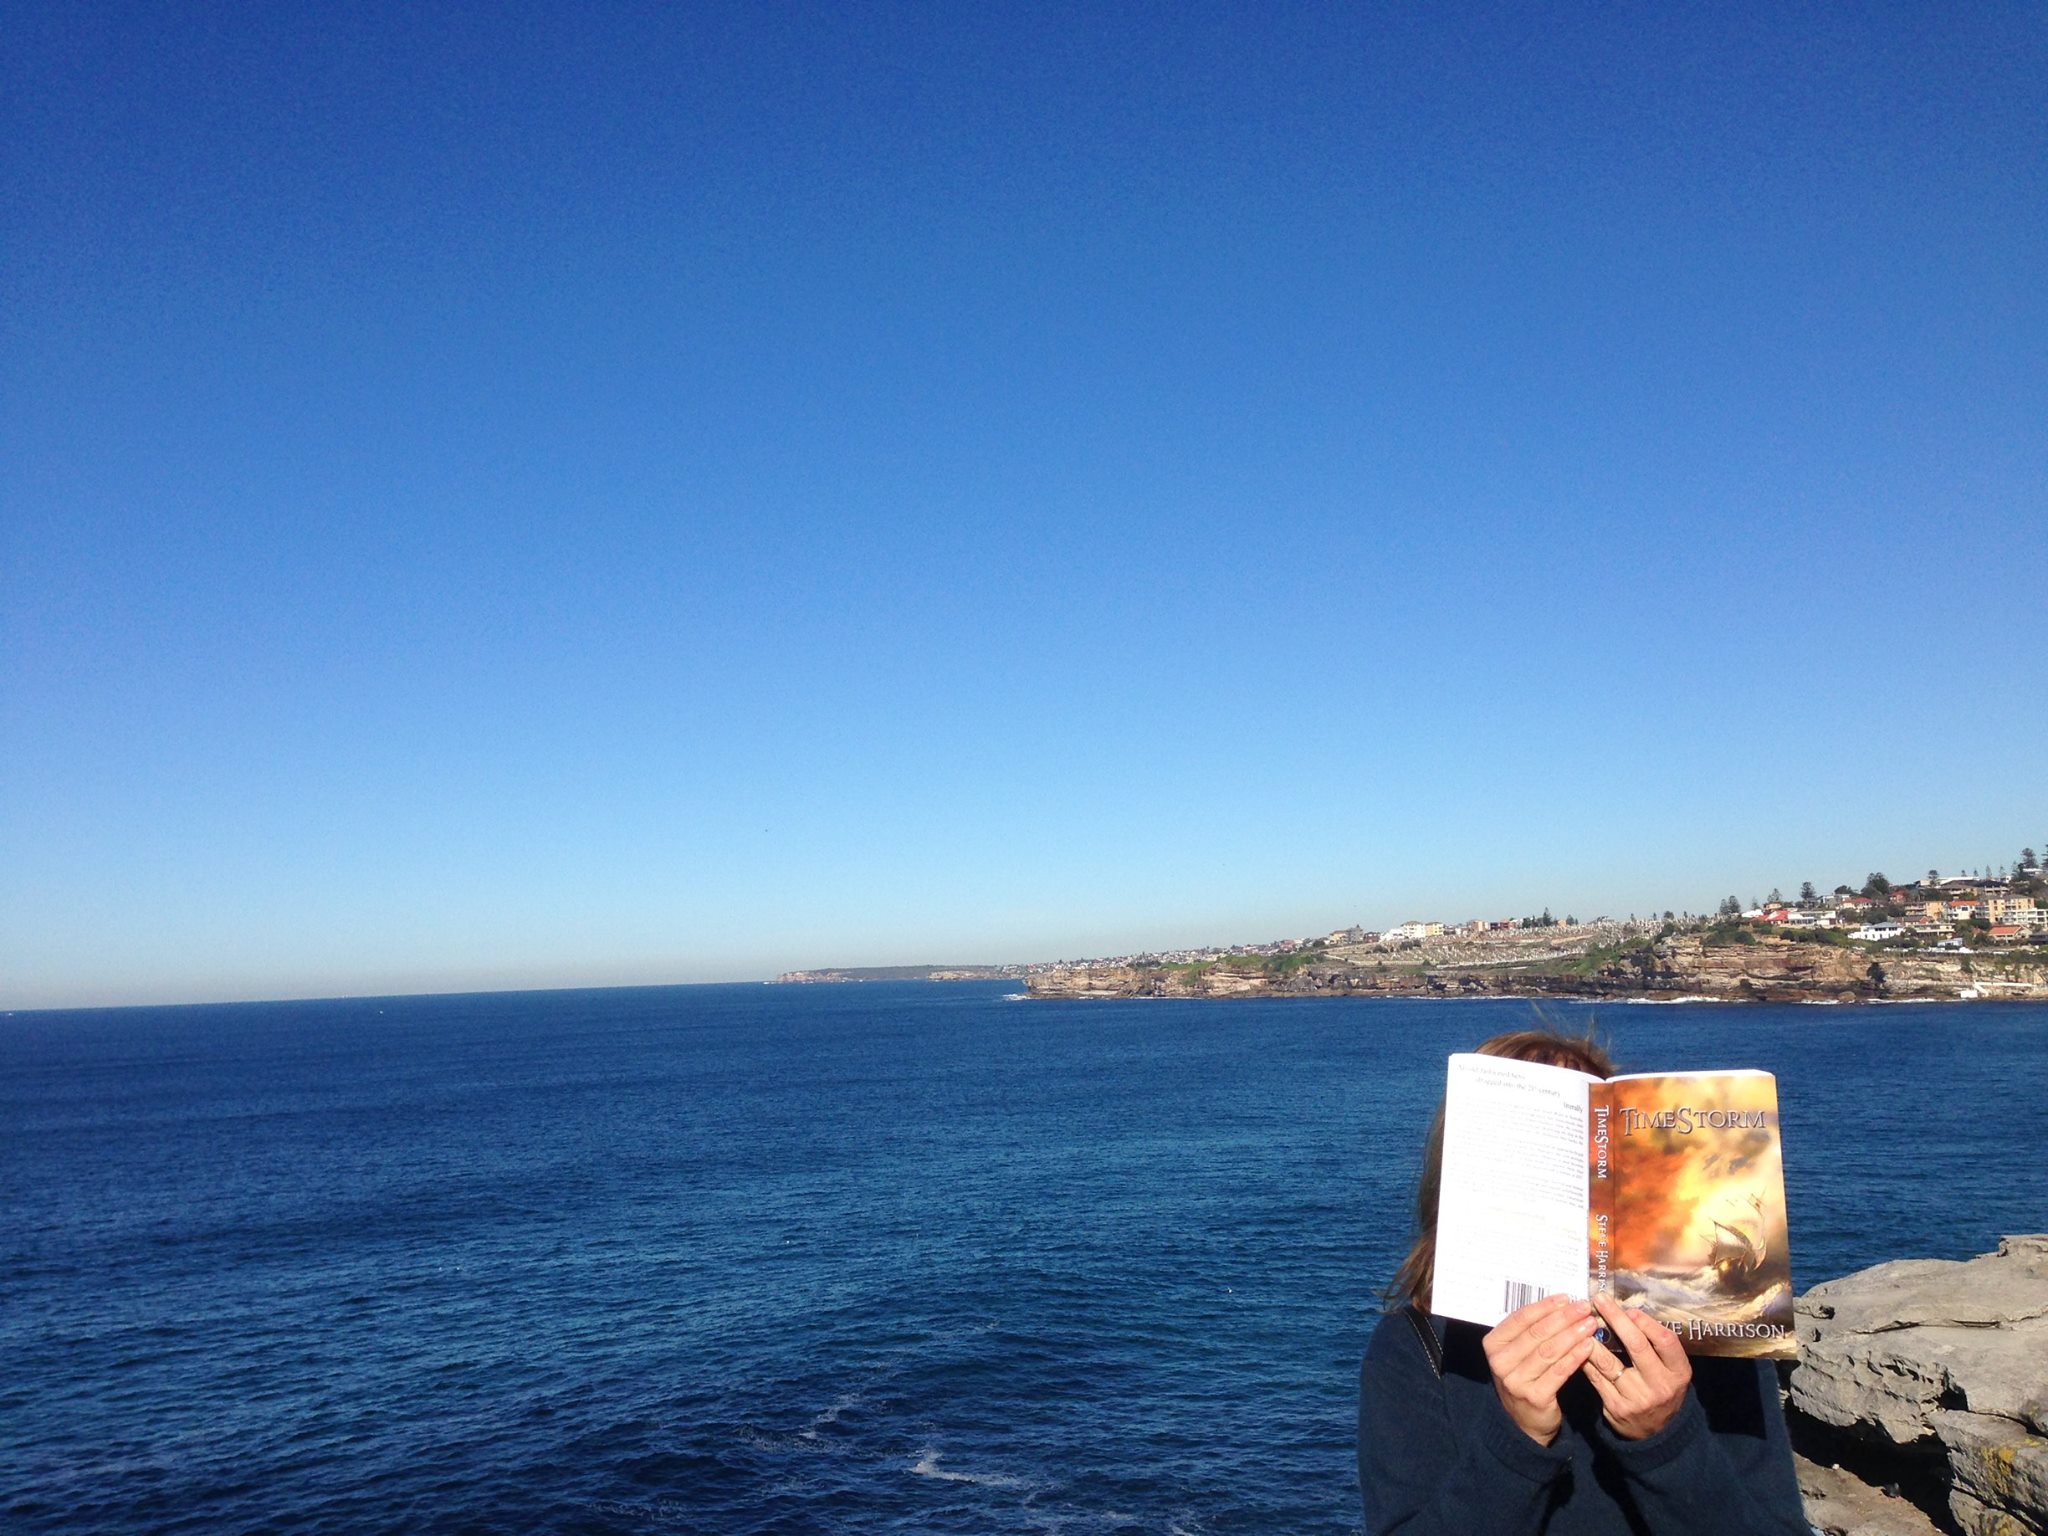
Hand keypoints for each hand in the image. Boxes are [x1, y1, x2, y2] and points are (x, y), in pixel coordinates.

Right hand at [1483, 1294, 1599, 1444]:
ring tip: (1590, 1324)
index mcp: (1493, 1344)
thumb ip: (1530, 1330)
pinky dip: (1575, 1357)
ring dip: (1572, 1334)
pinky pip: (1559, 1372)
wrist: (1524, 1421)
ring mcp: (1516, 1381)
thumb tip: (1560, 1303)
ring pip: (1549, 1351)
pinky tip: (1588, 1346)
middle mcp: (1500, 1362)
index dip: (1544, 1306)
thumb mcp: (1517, 1353)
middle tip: (1583, 1307)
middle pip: (1536, 1333)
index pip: (1520, 1318)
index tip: (1566, 1297)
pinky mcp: (1535, 1397)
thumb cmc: (1524, 1377)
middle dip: (1563, 1318)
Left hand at [1582, 1292, 1692, 1438]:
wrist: (1656, 1433)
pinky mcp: (1616, 1406)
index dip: (1647, 1322)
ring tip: (1580, 1318)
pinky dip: (1585, 1357)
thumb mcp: (1670, 1371)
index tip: (1630, 1308)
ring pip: (1609, 1361)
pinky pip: (1596, 1376)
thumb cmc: (1661, 1388)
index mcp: (1678, 1372)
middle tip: (1599, 1299)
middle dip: (1616, 1318)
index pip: (1666, 1341)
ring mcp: (1637, 1397)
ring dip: (1592, 1337)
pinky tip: (1576, 1343)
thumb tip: (1628, 1311)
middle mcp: (1660, 1385)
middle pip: (1636, 1346)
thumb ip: (1656, 1346)